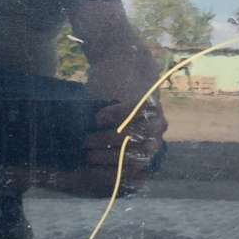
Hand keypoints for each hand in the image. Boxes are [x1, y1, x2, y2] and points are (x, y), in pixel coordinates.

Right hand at [85, 57, 167, 182]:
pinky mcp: (149, 101)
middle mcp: (156, 138)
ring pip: (131, 137)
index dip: (111, 174)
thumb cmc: (109, 104)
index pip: (131, 172)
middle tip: (85, 154)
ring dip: (107, 140)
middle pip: (131, 157)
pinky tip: (98, 118)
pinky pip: (131, 113)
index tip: (91, 172)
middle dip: (106, 158)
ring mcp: (155, 120)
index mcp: (147, 149)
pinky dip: (114, 116)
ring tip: (87, 140)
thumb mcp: (107, 130)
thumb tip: (83, 171)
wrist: (122, 64)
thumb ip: (104, 150)